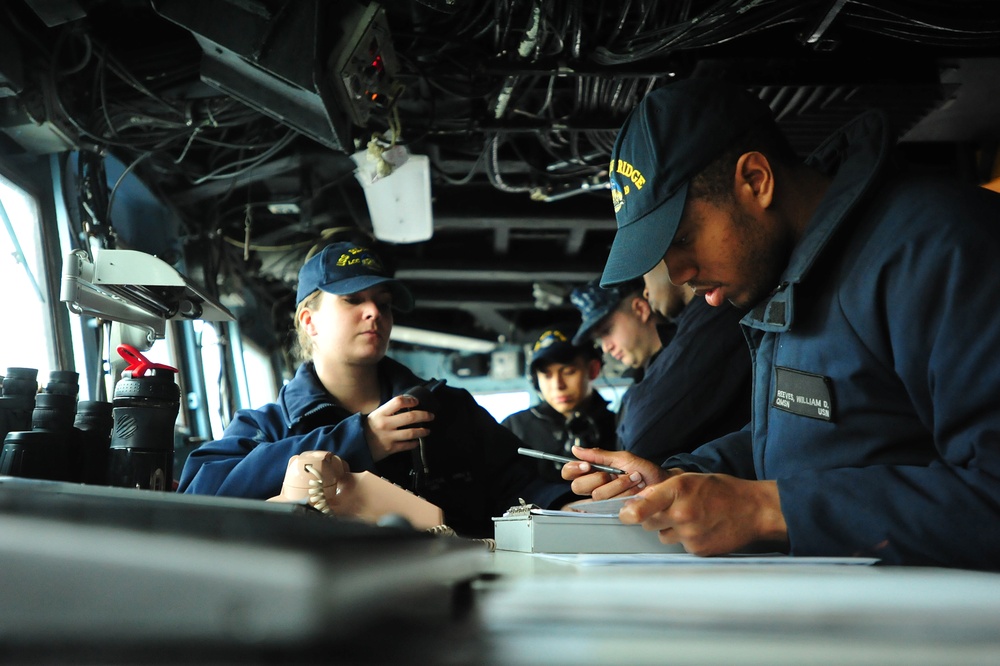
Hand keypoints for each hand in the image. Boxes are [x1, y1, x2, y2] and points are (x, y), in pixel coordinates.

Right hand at [363, 394, 434, 461]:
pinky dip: (414, 443)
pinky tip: (417, 442)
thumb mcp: (375, 415)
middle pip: (410, 417)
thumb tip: (408, 404)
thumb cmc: (368, 428)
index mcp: (380, 413)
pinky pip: (407, 446)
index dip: (410, 400)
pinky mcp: (390, 449)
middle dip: (424, 416)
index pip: (398, 402)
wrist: (356, 445)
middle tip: (431, 416)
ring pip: (411, 433)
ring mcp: (388, 437)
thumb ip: (389, 410)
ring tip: (427, 430)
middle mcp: (385, 424)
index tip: (417, 402)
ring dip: (422, 431)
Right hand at [563, 446, 668, 497]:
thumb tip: (576, 450)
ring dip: (618, 485)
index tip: (587, 465)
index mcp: (594, 471)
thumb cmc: (645, 471)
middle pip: (578, 486)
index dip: (573, 469)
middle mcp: (595, 486)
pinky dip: (623, 495)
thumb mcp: (622, 458)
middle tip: (614, 473)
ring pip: (597, 495)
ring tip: (632, 480)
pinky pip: (609, 505)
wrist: (663, 484)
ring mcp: (604, 500)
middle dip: (599, 478)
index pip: (569, 472)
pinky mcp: (613, 511)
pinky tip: (632, 492)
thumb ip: (599, 455)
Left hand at [619, 473, 787, 555]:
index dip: (628, 513)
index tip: (625, 515)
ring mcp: (689, 534)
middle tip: (671, 511)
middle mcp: (681, 513)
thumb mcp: (692, 479)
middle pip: (647, 523)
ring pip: (663, 536)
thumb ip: (664, 489)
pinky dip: (686, 540)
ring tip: (692, 520)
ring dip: (670, 530)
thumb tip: (639, 500)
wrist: (754, 510)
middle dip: (654, 517)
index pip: (641, 508)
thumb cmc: (723, 491)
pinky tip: (702, 529)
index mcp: (678, 490)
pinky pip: (680, 546)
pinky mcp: (698, 550)